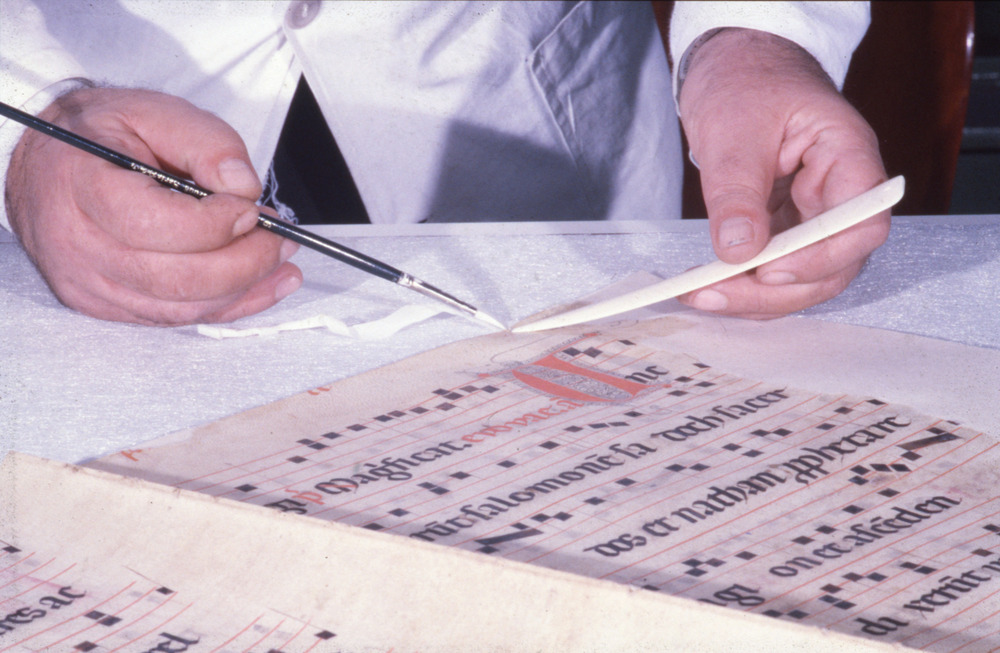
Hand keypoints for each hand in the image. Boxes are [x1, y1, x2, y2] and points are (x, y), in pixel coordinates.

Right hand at [5, 87, 301, 324]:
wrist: (51, 162)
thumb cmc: (104, 135)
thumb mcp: (156, 113)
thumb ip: (207, 143)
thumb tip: (245, 187)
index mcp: (83, 188)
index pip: (158, 226)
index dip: (217, 225)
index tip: (254, 209)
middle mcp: (78, 245)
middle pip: (175, 279)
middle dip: (244, 264)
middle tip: (282, 241)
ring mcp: (88, 283)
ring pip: (180, 308)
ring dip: (243, 290)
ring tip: (281, 264)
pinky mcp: (103, 305)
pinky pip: (174, 319)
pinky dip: (226, 306)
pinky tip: (261, 287)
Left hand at [676, 29, 889, 318]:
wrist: (735, 71)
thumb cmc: (744, 84)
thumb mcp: (733, 130)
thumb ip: (737, 191)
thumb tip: (740, 250)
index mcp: (848, 156)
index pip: (862, 224)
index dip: (821, 257)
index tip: (769, 271)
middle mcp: (842, 194)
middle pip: (833, 265)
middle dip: (775, 291)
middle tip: (713, 293)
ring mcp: (817, 216)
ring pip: (805, 279)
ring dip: (756, 298)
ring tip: (700, 293)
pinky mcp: (788, 229)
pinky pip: (778, 271)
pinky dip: (745, 287)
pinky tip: (708, 287)